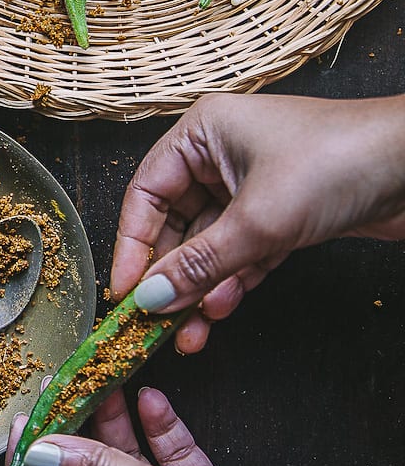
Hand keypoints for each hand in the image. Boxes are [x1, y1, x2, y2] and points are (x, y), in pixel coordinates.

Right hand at [110, 94, 404, 350]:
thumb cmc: (339, 163)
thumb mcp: (258, 220)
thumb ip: (199, 264)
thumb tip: (150, 298)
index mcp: (203, 133)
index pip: (147, 193)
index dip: (133, 245)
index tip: (126, 293)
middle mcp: (222, 155)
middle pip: (177, 224)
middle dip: (171, 277)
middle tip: (156, 323)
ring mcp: (254, 185)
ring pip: (211, 244)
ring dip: (201, 288)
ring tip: (190, 332)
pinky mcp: (284, 212)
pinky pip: (242, 252)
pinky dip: (233, 280)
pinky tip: (222, 309)